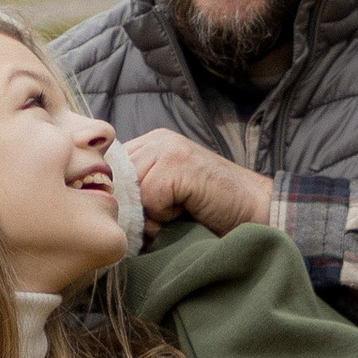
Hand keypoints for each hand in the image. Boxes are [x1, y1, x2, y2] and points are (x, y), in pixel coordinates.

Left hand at [124, 128, 273, 234]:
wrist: (255, 211)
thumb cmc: (211, 210)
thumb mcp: (167, 195)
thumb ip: (138, 190)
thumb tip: (103, 205)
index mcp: (151, 143)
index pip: (110, 168)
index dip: (118, 196)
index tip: (139, 214)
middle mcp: (157, 140)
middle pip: (117, 180)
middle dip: (133, 207)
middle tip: (163, 217)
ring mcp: (168, 148)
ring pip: (132, 190)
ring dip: (150, 213)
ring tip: (177, 212)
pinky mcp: (177, 164)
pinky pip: (150, 198)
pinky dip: (165, 215)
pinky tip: (187, 210)